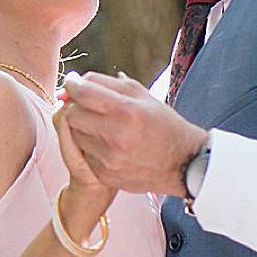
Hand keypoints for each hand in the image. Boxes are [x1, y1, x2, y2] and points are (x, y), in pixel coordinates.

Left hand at [58, 71, 206, 196]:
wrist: (183, 162)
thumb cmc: (163, 124)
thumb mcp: (142, 95)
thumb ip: (107, 84)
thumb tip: (73, 82)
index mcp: (126, 110)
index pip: (81, 92)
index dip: (72, 84)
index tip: (73, 83)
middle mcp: (115, 134)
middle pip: (73, 114)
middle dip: (78, 107)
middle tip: (90, 107)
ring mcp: (109, 158)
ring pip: (75, 135)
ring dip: (84, 128)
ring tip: (103, 127)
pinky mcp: (105, 174)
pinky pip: (83, 155)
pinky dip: (91, 147)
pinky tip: (109, 145)